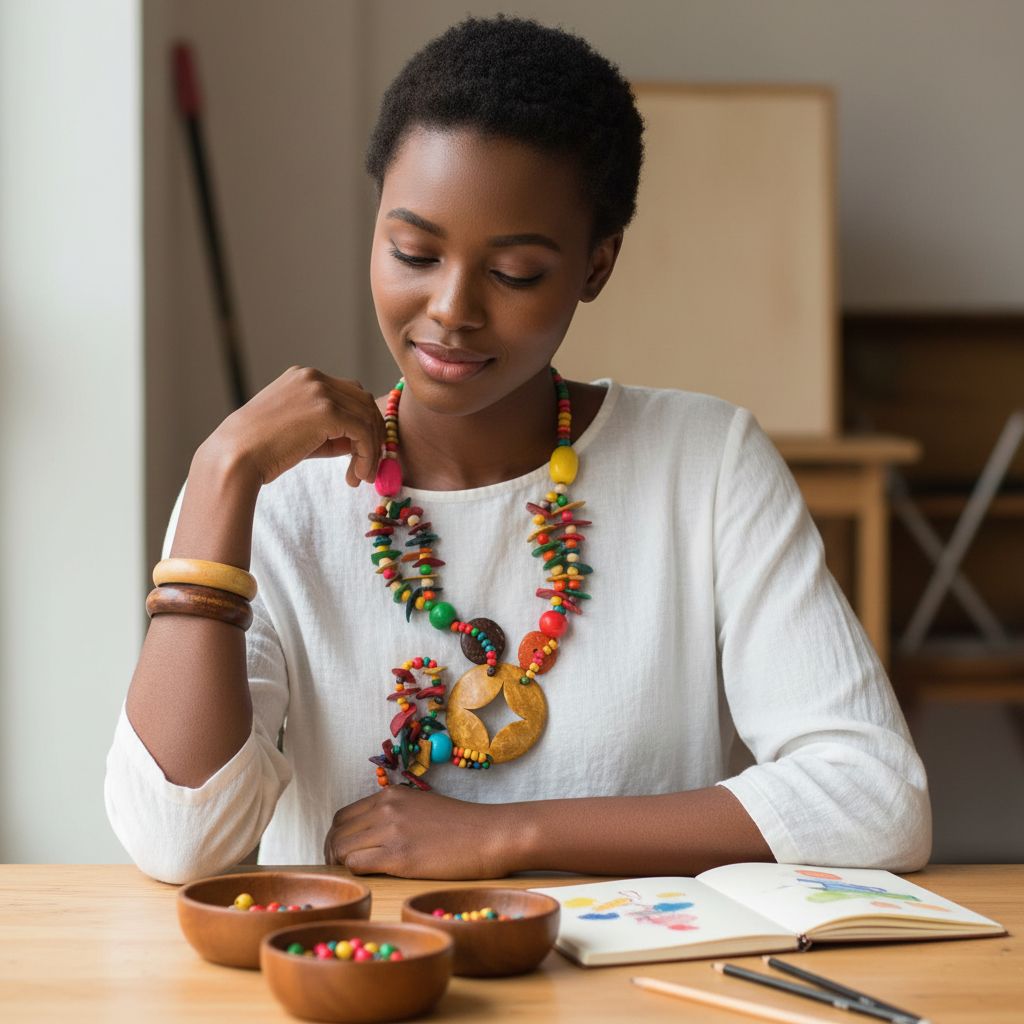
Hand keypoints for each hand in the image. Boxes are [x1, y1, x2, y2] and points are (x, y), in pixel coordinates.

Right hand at [201, 365, 385, 487]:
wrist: (236, 457)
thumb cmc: (261, 450)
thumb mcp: (300, 430)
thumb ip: (330, 429)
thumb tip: (361, 442)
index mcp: (304, 377)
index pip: (349, 393)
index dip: (362, 422)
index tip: (362, 451)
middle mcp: (314, 377)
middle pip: (363, 401)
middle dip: (373, 434)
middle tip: (369, 466)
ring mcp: (321, 391)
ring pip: (367, 417)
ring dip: (371, 450)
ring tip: (362, 476)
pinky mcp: (328, 411)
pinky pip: (363, 432)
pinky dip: (367, 455)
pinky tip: (356, 475)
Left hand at [324, 786, 517, 878]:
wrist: (488, 835)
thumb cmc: (461, 826)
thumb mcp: (421, 807)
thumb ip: (394, 814)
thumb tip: (370, 834)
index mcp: (390, 795)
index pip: (343, 815)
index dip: (338, 836)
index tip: (343, 853)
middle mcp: (386, 807)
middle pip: (337, 831)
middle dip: (333, 852)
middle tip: (343, 870)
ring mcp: (391, 830)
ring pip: (341, 848)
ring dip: (342, 865)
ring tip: (356, 876)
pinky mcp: (398, 855)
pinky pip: (357, 864)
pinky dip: (355, 873)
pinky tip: (371, 877)